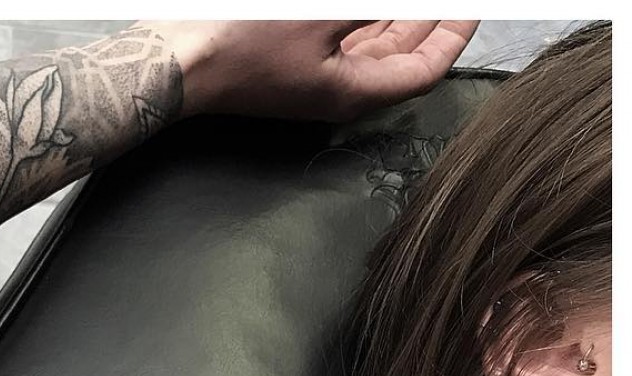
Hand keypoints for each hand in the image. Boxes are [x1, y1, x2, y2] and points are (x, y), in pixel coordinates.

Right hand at [140, 20, 480, 121]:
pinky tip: (368, 4)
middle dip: (429, 14)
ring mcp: (314, 77)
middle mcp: (339, 90)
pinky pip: (342, 36)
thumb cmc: (243, 44)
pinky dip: (363, 15)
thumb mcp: (323, 14)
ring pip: (372, 41)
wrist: (176, 61)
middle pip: (403, 53)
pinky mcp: (291, 61)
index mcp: (353, 91)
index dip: (456, 34)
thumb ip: (377, 6)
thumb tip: (417, 3)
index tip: (474, 2)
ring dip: (395, 11)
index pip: (424, 70)